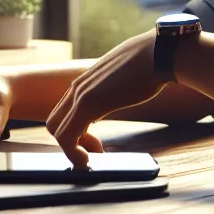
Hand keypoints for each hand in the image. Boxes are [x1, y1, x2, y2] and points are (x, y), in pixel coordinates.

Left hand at [47, 29, 162, 167]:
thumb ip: (111, 89)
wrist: (158, 53)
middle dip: (70, 143)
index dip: (75, 133)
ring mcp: (80, 94)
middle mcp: (77, 87)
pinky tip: (88, 161)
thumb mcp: (122, 79)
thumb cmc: (147, 65)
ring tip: (91, 160)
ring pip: (57, 130)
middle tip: (94, 152)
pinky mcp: (88, 103)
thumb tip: (117, 96)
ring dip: (71, 151)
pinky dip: (72, 153)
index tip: (95, 143)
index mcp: (84, 83)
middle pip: (55, 123)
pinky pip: (67, 136)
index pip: (64, 113)